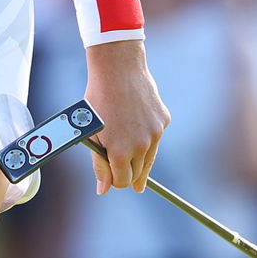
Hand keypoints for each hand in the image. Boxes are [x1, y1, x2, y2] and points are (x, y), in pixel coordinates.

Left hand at [82, 39, 169, 195]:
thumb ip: (99, 163)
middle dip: (127, 171)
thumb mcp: (92, 133)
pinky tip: (135, 122)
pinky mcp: (164, 120)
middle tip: (117, 160)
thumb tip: (104, 190)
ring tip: (127, 146)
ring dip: (138, 156)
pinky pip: (155, 137)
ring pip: (149, 158)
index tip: (110, 172)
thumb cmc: (99, 99)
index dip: (114, 179)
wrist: (118, 67)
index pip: (122, 181)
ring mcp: (156, 132)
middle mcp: (143, 145)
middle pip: (138, 174)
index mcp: (122, 152)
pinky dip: (146, 135)